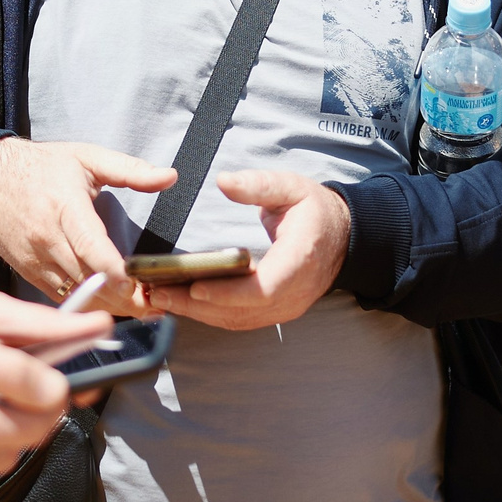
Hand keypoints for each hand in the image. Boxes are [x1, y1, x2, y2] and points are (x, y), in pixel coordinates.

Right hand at [0, 137, 173, 313]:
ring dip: (108, 305)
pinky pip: (59, 296)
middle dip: (122, 296)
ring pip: (74, 293)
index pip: (89, 245)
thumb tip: (169, 176)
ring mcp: (35, 259)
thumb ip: (130, 169)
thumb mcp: (87, 157)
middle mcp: (47, 237)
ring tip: (140, 308)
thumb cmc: (40, 168)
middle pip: (87, 277)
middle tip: (156, 303)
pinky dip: (85, 304)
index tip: (136, 285)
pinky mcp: (27, 273)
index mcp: (65, 207)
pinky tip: (109, 305)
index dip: (112, 270)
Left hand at [143, 170, 349, 332]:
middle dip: (198, 305)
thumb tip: (224, 181)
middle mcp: (295, 291)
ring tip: (161, 297)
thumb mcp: (291, 187)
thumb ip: (258, 184)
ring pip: (238, 320)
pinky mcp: (276, 311)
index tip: (196, 287)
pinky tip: (184, 303)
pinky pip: (241, 320)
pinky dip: (210, 314)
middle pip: (243, 310)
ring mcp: (287, 306)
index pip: (265, 287)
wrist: (343, 236)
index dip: (229, 293)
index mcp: (300, 258)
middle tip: (159, 292)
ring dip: (198, 313)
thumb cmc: (315, 210)